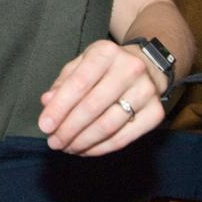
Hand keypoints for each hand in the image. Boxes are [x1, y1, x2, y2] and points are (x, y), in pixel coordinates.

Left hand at [38, 39, 165, 155]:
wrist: (146, 65)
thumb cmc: (105, 67)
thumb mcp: (82, 64)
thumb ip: (63, 82)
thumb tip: (47, 102)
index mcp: (106, 52)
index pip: (79, 84)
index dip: (59, 108)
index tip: (44, 126)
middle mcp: (130, 68)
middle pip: (93, 107)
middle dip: (69, 129)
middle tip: (54, 142)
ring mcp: (146, 90)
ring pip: (108, 125)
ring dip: (83, 142)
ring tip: (67, 147)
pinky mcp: (156, 112)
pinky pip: (124, 137)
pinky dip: (100, 148)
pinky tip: (85, 149)